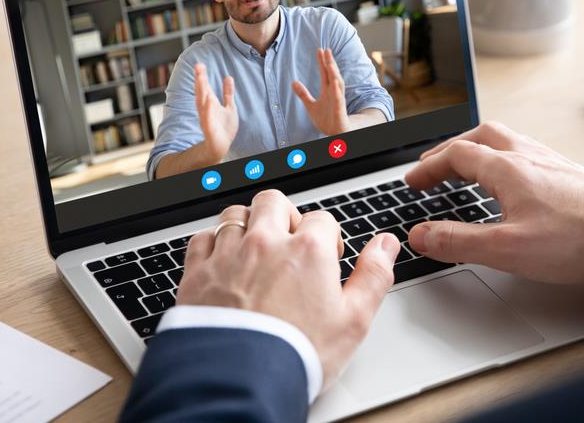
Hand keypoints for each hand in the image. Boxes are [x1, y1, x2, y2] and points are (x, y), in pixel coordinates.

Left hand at [177, 191, 399, 389]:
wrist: (241, 382)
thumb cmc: (297, 354)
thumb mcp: (354, 320)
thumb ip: (374, 275)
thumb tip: (386, 245)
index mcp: (307, 250)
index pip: (322, 219)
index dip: (328, 238)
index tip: (326, 260)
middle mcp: (265, 242)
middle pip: (274, 201)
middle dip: (284, 216)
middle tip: (289, 243)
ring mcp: (227, 255)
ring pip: (236, 215)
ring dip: (248, 225)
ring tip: (256, 251)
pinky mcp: (197, 273)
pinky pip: (202, 238)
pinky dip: (213, 244)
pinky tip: (222, 262)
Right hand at [194, 62, 237, 161]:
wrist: (221, 146)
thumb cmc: (224, 128)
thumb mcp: (229, 107)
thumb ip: (228, 93)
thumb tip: (228, 77)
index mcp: (210, 103)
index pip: (205, 87)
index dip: (202, 76)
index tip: (200, 64)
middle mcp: (206, 109)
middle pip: (202, 92)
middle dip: (200, 80)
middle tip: (198, 66)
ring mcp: (206, 118)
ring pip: (202, 103)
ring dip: (201, 91)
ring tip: (201, 79)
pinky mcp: (209, 128)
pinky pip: (207, 118)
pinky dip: (207, 110)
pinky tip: (208, 100)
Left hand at [292, 48, 349, 135]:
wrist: (335, 134)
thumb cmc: (326, 119)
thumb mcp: (311, 105)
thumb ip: (303, 94)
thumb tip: (293, 82)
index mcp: (328, 91)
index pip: (325, 73)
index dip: (322, 62)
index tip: (320, 50)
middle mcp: (334, 93)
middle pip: (332, 75)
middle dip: (330, 63)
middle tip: (326, 50)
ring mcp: (338, 101)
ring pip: (338, 85)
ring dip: (334, 74)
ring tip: (330, 63)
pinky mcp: (340, 110)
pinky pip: (339, 100)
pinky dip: (337, 92)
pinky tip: (335, 83)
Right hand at [404, 121, 583, 284]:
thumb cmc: (577, 240)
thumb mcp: (507, 248)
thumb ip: (458, 241)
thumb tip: (420, 235)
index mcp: (507, 167)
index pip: (455, 155)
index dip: (428, 167)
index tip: (412, 182)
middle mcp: (527, 155)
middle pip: (478, 136)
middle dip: (449, 150)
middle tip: (433, 167)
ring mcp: (549, 160)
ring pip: (502, 139)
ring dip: (475, 148)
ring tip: (464, 167)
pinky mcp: (566, 171)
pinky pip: (522, 150)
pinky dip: (500, 156)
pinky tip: (509, 177)